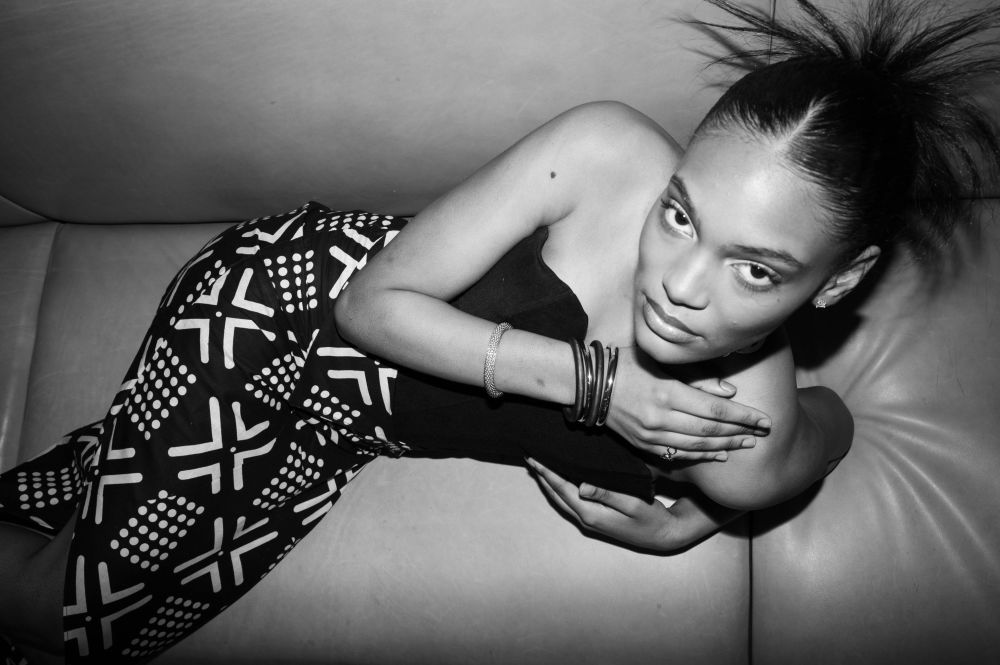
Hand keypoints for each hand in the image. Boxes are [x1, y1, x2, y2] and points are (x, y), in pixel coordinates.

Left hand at [526, 458, 726, 551]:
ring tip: (539, 467)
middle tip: (529, 458)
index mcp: (591, 513)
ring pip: (562, 498)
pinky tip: (560, 479)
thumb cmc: (650, 518)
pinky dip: (561, 488)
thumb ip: (607, 494)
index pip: (562, 489)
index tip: (534, 458)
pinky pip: (571, 500)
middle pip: (557, 494)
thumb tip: (581, 486)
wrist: (663, 536)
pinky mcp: (596, 518)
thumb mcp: (632, 503)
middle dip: (542, 476)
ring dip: (549, 482)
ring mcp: (590, 520)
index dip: (547, 473)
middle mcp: (586, 518)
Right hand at [603, 346, 770, 461]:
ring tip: (746, 444)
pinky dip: (701, 456)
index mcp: (668, 392)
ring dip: (725, 446)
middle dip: (740, 432)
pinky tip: (718, 455)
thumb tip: (729, 391)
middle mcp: (661, 417)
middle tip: (763, 434)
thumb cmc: (626, 365)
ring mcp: (651, 435)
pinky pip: (679, 454)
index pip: (715, 408)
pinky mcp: (644, 445)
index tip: (764, 419)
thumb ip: (696, 377)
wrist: (589, 385)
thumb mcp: (661, 363)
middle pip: (710, 430)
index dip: (743, 416)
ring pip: (697, 445)